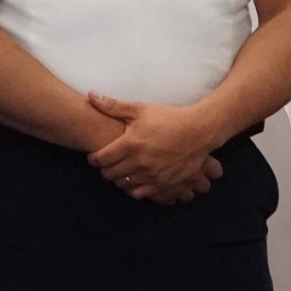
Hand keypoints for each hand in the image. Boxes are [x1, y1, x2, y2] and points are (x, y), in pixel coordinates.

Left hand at [85, 93, 224, 204]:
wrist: (199, 131)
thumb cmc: (168, 118)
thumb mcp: (140, 109)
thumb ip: (112, 105)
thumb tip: (91, 95)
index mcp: (130, 144)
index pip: (101, 159)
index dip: (93, 159)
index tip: (94, 157)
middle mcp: (140, 163)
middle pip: (110, 174)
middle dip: (104, 170)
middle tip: (106, 165)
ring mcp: (153, 175)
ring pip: (124, 185)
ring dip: (119, 180)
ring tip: (120, 171)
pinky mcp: (165, 184)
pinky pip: (142, 194)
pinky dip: (135, 189)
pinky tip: (135, 180)